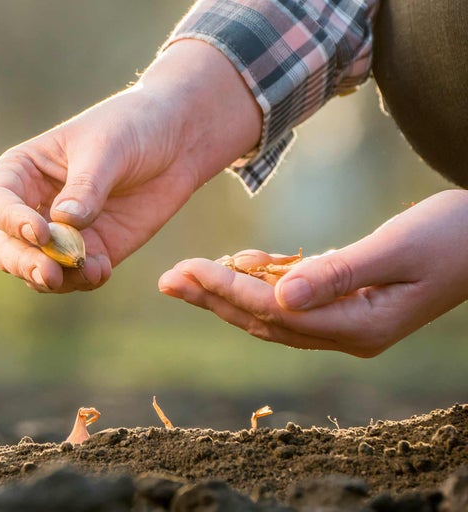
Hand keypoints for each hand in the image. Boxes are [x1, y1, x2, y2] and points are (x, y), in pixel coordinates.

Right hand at [0, 40, 260, 291]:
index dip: (11, 222)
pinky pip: (77, 277)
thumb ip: (86, 187)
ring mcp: (62, 234)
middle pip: (8, 247)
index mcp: (22, 172)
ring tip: (86, 270)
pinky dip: (84, 280)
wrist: (178, 140)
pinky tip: (102, 270)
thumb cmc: (132, 127)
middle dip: (25, 263)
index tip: (40, 231)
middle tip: (50, 272)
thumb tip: (63, 222)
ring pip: (38, 269)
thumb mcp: (107, 149)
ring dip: (55, 279)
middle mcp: (34, 207)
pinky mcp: (94, 251)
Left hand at [158, 190, 467, 356]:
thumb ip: (337, 274)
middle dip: (212, 297)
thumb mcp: (397, 249)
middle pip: (264, 320)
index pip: (275, 312)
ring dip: (228, 292)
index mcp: (359, 326)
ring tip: (184, 275)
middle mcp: (348, 334)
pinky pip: (293, 300)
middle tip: (166, 280)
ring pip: (272, 313)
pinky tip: (239, 262)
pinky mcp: (348, 304)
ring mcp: (348, 323)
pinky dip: (263, 282)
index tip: (186, 269)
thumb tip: (278, 298)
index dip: (227, 290)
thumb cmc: (455, 235)